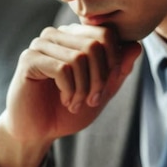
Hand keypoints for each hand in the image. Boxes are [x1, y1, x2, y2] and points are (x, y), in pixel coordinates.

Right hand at [6, 24, 140, 141]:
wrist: (36, 132)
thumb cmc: (65, 111)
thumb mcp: (100, 93)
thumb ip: (118, 71)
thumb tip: (136, 46)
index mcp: (73, 37)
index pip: (106, 34)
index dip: (113, 63)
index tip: (103, 91)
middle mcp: (57, 35)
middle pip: (95, 44)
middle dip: (99, 79)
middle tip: (92, 101)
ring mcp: (41, 45)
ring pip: (80, 56)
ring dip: (83, 88)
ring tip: (75, 104)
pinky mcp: (29, 60)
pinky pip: (62, 68)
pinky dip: (70, 90)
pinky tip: (65, 101)